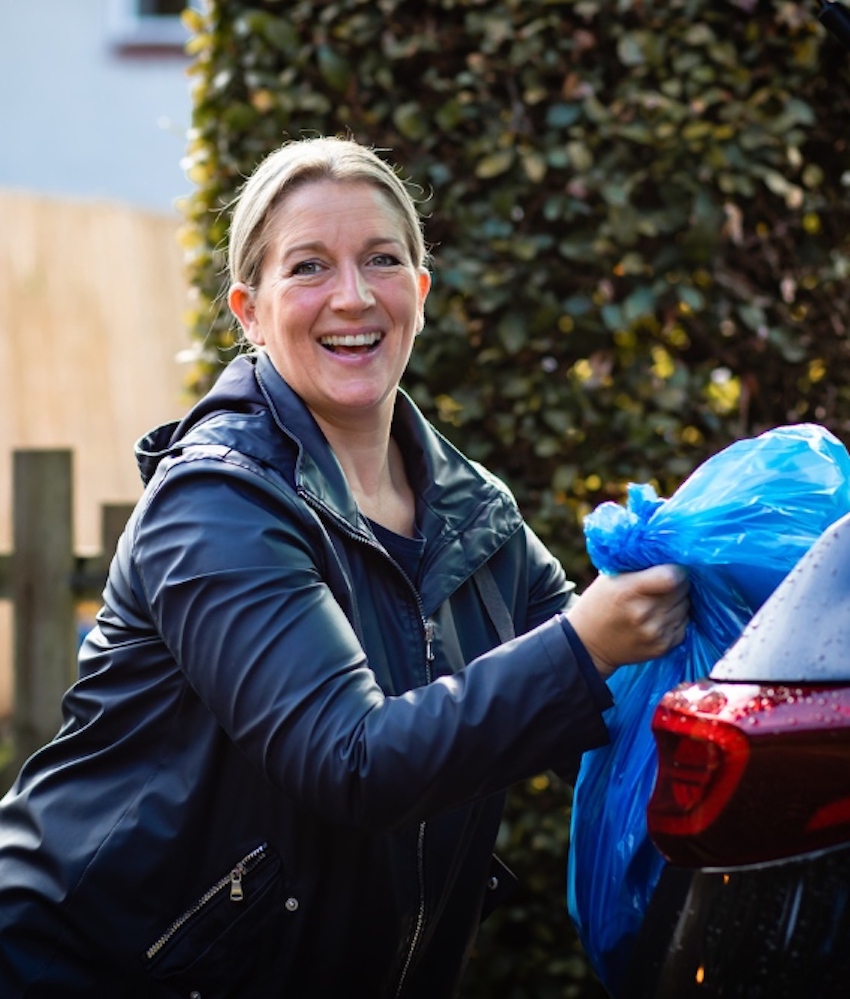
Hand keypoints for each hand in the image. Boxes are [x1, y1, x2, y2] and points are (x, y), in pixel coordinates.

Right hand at [566, 564, 689, 679]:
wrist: (588, 644)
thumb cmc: (600, 603)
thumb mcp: (610, 578)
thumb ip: (638, 566)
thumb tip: (668, 552)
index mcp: (629, 591)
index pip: (672, 576)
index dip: (676, 569)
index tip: (670, 567)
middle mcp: (644, 613)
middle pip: (682, 590)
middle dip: (677, 584)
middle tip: (663, 584)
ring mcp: (655, 633)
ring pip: (685, 606)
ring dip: (677, 601)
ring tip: (659, 601)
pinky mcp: (663, 647)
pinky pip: (683, 624)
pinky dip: (676, 618)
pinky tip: (659, 617)